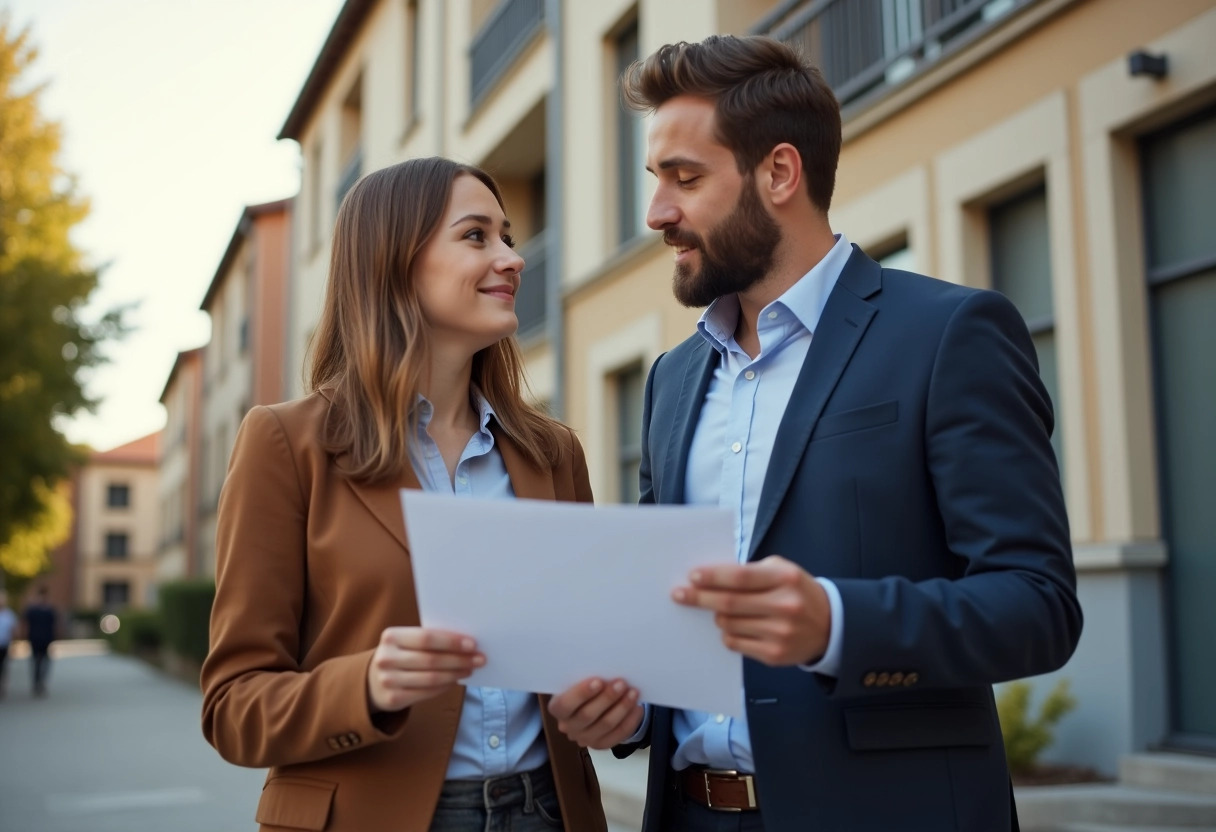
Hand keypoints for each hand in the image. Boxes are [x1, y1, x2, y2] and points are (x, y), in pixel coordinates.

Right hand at [366, 627, 483, 712]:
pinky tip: (455, 680)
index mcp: (391, 636)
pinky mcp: (393, 699)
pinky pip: (427, 692)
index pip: (427, 638)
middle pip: (431, 660)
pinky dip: (445, 686)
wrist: (372, 680)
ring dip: (455, 674)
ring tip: (470, 669)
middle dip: (459, 659)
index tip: (473, 644)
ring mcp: (388, 680)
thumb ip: (429, 641)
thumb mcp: (406, 642)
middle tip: (479, 659)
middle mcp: (386, 658)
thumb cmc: (400, 655)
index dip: (451, 642)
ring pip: (431, 678)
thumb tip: (466, 644)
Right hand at [548, 677, 643, 748]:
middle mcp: (568, 727)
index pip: (565, 704)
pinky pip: (618, 734)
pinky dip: (630, 720)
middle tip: (621, 683)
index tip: (598, 681)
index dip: (581, 693)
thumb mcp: (577, 680)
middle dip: (607, 698)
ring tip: (633, 692)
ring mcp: (585, 738)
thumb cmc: (583, 687)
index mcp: (557, 708)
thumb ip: (584, 677)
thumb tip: (605, 669)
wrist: (588, 705)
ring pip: (606, 725)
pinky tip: (637, 708)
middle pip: (588, 715)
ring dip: (622, 707)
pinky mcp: (601, 744)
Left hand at [673, 555, 830, 666]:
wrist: (829, 625)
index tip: (692, 576)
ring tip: (717, 610)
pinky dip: (727, 634)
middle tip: (679, 594)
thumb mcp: (781, 571)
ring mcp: (780, 634)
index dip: (713, 577)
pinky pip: (735, 644)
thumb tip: (709, 579)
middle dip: (700, 598)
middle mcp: (785, 606)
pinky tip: (731, 626)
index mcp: (785, 579)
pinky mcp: (774, 655)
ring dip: (716, 617)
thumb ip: (750, 572)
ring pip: (729, 625)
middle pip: (730, 603)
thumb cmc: (796, 591)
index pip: (741, 577)